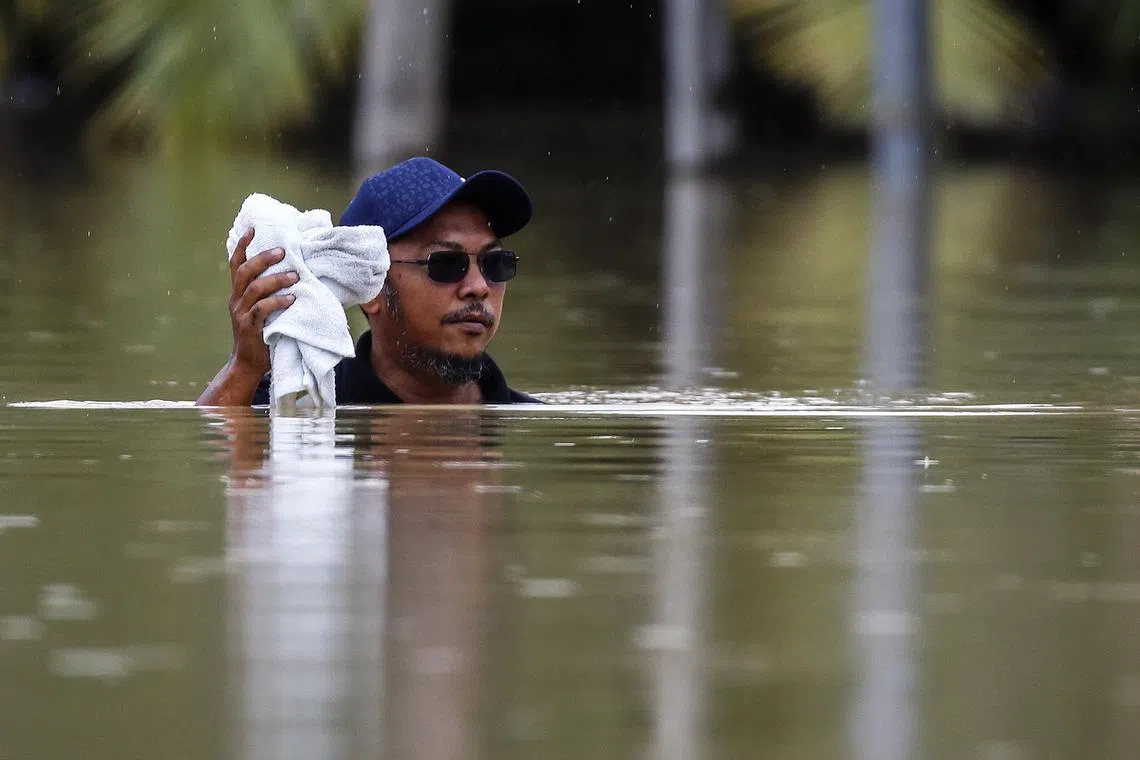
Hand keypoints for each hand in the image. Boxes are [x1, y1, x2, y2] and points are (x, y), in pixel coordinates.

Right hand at [227, 227, 296, 376]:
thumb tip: (291, 273)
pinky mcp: (250, 327)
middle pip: (244, 271)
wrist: (247, 364)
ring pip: (254, 289)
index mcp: (238, 294)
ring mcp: (241, 314)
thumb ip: (267, 294)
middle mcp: (236, 300)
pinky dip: (277, 302)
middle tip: (282, 251)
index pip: (236, 265)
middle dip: (262, 258)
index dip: (242, 246)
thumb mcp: (260, 311)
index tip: (252, 229)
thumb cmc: (260, 335)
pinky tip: (292, 299)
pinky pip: (262, 310)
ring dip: (276, 280)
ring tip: (295, 276)